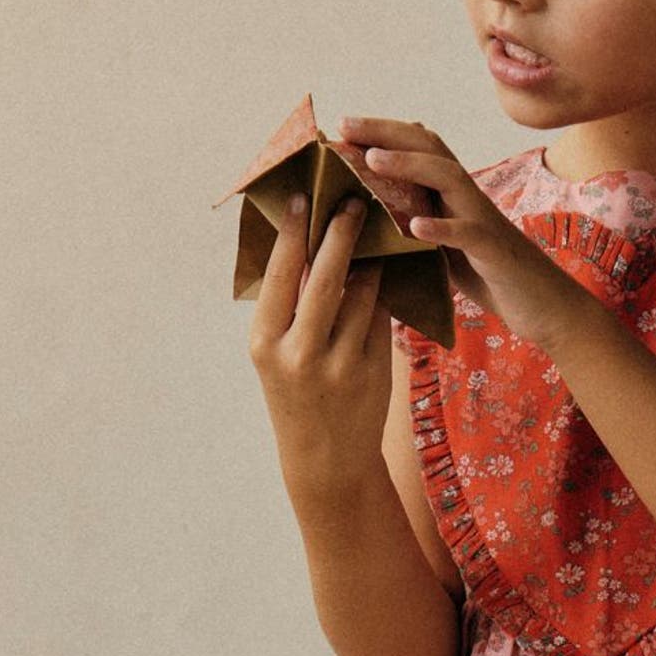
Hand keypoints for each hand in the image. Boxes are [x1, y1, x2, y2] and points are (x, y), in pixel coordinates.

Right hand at [246, 191, 392, 492]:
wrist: (327, 460)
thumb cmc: (297, 397)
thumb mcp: (277, 355)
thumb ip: (288, 308)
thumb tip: (306, 245)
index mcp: (266, 342)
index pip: (281, 274)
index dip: (294, 232)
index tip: (303, 195)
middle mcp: (301, 352)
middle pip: (326, 276)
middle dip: (341, 233)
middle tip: (354, 200)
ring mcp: (341, 362)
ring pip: (363, 294)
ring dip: (370, 260)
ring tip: (375, 230)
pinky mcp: (376, 370)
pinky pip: (382, 317)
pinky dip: (384, 292)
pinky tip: (388, 272)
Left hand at [336, 116, 594, 349]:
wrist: (547, 306)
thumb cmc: (493, 278)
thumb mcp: (446, 248)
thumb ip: (417, 227)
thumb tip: (371, 223)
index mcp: (454, 195)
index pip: (419, 148)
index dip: (382, 132)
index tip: (342, 127)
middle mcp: (469, 198)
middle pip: (430, 147)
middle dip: (386, 131)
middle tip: (345, 125)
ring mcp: (484, 222)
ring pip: (448, 178)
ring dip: (409, 165)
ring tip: (373, 159)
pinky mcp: (495, 252)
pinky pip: (469, 233)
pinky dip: (442, 227)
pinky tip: (415, 227)